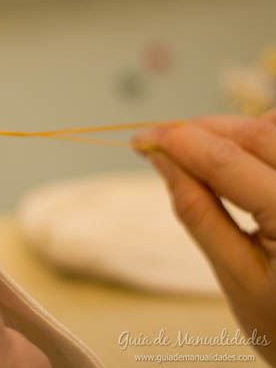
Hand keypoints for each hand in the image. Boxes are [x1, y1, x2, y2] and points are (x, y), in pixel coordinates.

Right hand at [133, 110, 275, 362]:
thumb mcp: (236, 275)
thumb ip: (198, 212)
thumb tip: (161, 161)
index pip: (226, 161)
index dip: (177, 141)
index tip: (140, 138)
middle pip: (256, 132)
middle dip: (201, 129)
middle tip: (158, 140)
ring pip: (275, 129)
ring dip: (231, 130)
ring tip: (193, 149)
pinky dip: (260, 136)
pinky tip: (236, 152)